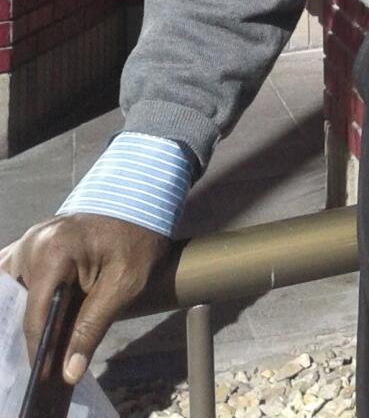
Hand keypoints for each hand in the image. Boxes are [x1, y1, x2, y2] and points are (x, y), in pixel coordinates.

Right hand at [0, 214, 169, 384]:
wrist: (145, 202)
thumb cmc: (137, 239)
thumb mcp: (123, 285)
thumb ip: (92, 328)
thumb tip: (69, 372)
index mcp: (53, 251)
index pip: (33, 315)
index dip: (38, 349)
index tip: (45, 375)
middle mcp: (32, 242)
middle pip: (19, 303)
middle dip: (31, 330)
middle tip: (51, 354)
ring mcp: (30, 240)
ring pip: (14, 291)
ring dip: (27, 312)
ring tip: (51, 334)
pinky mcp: (34, 242)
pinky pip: (17, 275)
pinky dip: (26, 296)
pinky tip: (45, 311)